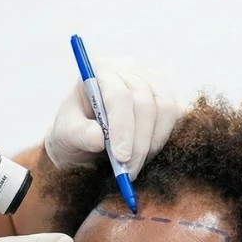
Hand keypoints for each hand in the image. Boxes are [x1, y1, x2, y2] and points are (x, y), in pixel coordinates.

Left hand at [44, 57, 180, 175]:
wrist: (86, 134)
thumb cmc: (74, 130)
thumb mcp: (66, 135)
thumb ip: (79, 134)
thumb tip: (99, 138)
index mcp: (99, 71)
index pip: (118, 95)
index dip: (123, 127)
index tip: (121, 158)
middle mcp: (128, 69)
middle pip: (144, 103)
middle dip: (138, 143)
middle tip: (129, 171)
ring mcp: (151, 79)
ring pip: (165, 109)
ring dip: (152, 142)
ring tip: (134, 164)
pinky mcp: (166, 94)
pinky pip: (175, 115)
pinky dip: (162, 138)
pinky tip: (145, 153)